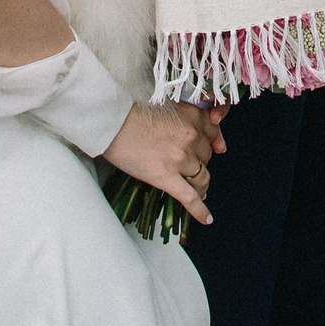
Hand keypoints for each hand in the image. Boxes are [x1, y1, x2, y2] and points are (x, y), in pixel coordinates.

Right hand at [103, 101, 226, 226]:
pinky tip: (206, 219)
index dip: (211, 143)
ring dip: (201, 185)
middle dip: (200, 162)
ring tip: (199, 191)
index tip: (214, 148)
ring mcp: (180, 158)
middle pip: (207, 156)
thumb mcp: (168, 106)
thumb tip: (207, 138)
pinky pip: (190, 198)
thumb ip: (188, 118)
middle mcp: (190, 137)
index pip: (213, 134)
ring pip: (202, 178)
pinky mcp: (166, 177)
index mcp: (192, 117)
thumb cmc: (133, 112)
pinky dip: (200, 210)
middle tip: (191, 167)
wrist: (110, 121)